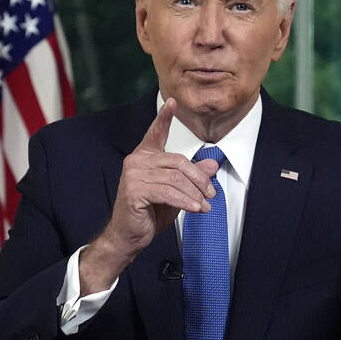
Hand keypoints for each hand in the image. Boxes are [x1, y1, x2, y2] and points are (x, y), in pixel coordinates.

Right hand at [80, 98, 218, 291]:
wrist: (128, 237)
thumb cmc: (148, 214)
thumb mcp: (176, 192)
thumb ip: (192, 177)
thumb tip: (212, 164)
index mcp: (144, 157)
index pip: (155, 133)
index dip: (164, 117)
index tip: (172, 102)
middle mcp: (137, 161)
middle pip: (178, 162)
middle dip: (199, 179)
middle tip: (211, 193)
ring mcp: (134, 175)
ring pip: (176, 179)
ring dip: (194, 194)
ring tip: (205, 206)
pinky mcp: (135, 190)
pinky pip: (168, 193)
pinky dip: (186, 201)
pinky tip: (195, 209)